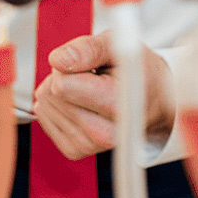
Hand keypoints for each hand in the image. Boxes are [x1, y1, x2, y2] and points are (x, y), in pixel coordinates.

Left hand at [34, 37, 174, 158]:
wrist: (153, 99)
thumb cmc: (137, 70)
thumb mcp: (119, 46)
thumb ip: (90, 49)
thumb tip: (58, 60)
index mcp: (118, 106)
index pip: (62, 85)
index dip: (70, 65)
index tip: (91, 65)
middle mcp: (104, 134)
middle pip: (52, 95)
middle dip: (65, 77)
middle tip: (92, 76)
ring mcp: (89, 146)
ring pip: (45, 106)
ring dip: (61, 91)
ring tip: (89, 88)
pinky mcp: (75, 150)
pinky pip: (44, 118)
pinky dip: (57, 106)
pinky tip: (79, 102)